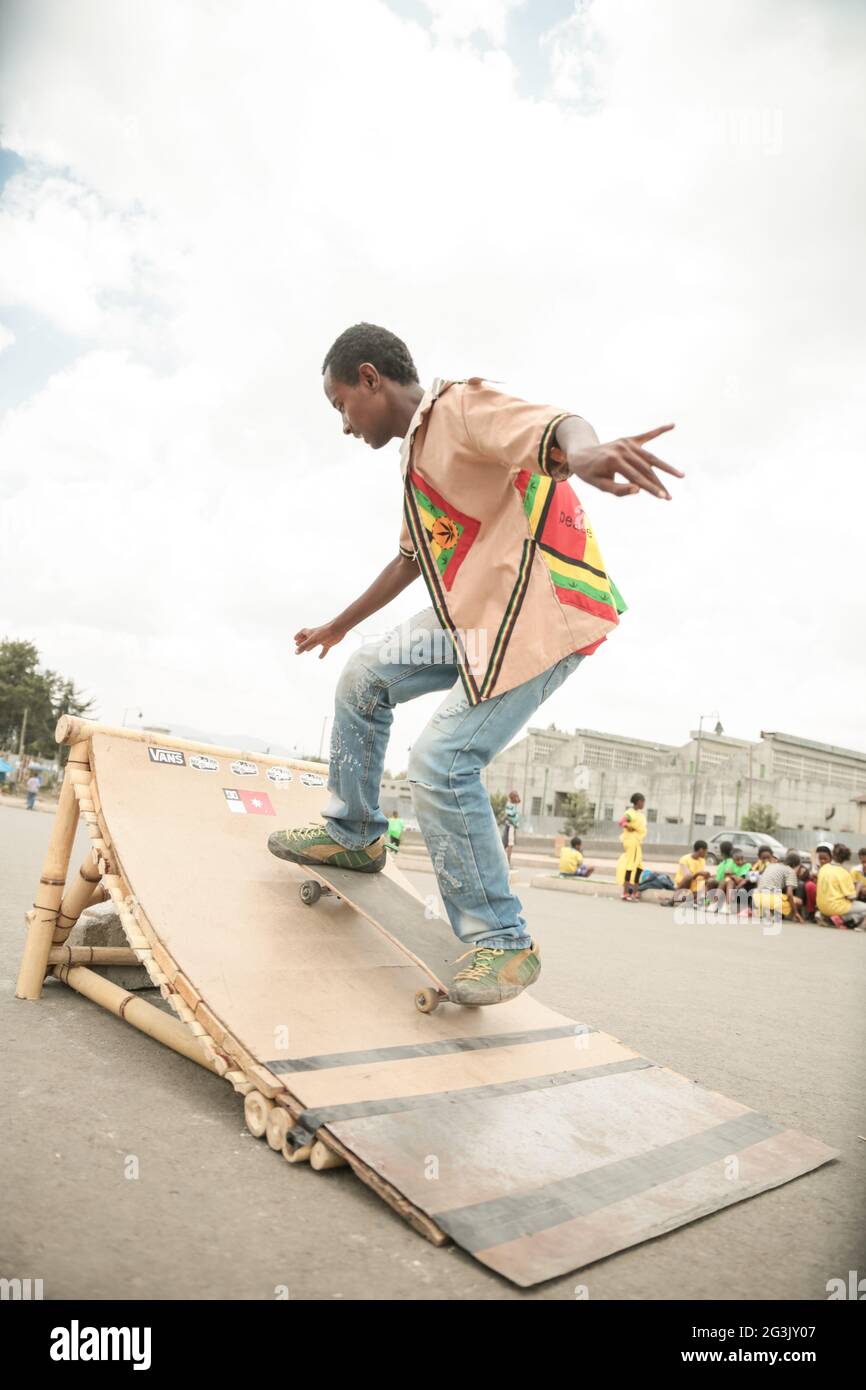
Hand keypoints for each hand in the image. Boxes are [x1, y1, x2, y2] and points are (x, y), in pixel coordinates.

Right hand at [294, 621, 345, 657]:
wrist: (337, 629)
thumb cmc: (324, 633)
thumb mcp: (312, 640)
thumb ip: (304, 646)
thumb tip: (295, 653)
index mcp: (311, 632)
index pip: (303, 632)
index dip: (298, 635)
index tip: (294, 639)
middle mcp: (316, 635)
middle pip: (307, 638)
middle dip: (302, 641)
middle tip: (297, 645)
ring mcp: (322, 639)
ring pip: (315, 643)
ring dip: (310, 646)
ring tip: (307, 650)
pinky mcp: (328, 643)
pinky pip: (324, 649)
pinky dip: (322, 653)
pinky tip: (320, 658)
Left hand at [554, 423, 683, 498]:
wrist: (581, 454)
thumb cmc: (590, 473)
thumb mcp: (600, 485)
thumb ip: (618, 489)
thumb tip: (639, 490)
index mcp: (614, 461)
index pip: (638, 478)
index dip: (652, 489)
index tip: (664, 497)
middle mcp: (623, 449)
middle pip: (647, 469)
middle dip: (659, 484)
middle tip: (670, 497)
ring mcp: (627, 443)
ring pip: (650, 457)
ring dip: (666, 467)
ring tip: (681, 475)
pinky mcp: (629, 440)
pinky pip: (647, 435)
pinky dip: (659, 430)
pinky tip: (672, 425)